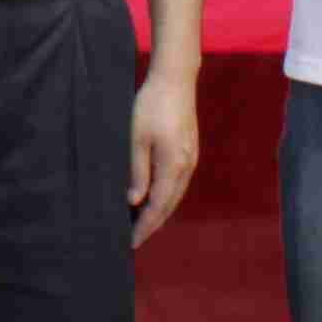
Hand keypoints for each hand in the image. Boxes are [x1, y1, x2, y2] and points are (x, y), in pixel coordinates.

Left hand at [126, 62, 202, 243]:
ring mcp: (190, 159)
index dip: (144, 226)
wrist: (175, 80)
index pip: (157, 207)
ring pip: (175, 195)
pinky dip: (166, 196)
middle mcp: (185, 167)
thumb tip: (135, 202)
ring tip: (143, 223)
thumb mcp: (137, 139)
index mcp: (172, 166)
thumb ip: (138, 172)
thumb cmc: (151, 106)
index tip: (131, 241)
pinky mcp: (189, 151)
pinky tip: (155, 197)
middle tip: (135, 238)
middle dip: (153, 224)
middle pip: (169, 205)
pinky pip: (178, 183)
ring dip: (160, 211)